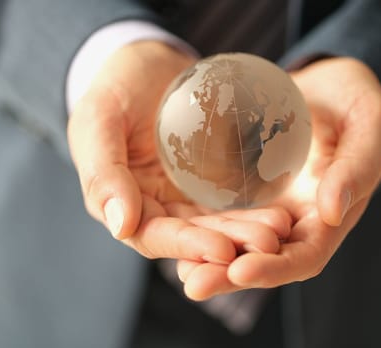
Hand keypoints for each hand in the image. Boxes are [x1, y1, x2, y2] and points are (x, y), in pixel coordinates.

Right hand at [68, 41, 288, 262]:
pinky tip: (282, 206)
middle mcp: (154, 206)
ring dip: (247, 230)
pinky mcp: (209, 179)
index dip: (186, 246)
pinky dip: (254, 206)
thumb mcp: (98, 118)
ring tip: (281, 228)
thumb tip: (120, 226)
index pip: (152, 235)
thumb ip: (103, 172)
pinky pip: (232, 197)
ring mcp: (184, 194)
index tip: (222, 250)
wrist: (147, 64)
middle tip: (267, 243)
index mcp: (121, 202)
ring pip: (216, 222)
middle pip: (192, 235)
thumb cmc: (115, 87)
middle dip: (229, 242)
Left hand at [176, 57, 380, 299]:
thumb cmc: (354, 98)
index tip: (240, 270)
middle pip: (266, 260)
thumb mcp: (369, 121)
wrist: (323, 83)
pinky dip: (202, 230)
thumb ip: (359, 164)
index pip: (306, 254)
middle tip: (195, 284)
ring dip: (211, 261)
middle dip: (231, 276)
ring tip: (182, 273)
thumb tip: (332, 212)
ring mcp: (269, 206)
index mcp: (332, 213)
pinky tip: (175, 235)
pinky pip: (223, 215)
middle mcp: (299, 219)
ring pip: (240, 244)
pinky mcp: (246, 190)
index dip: (276, 268)